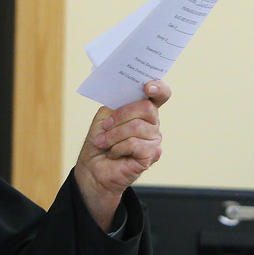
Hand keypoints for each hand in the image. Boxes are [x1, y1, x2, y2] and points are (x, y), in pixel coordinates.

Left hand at [74, 80, 170, 230]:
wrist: (93, 168)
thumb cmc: (100, 142)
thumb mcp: (104, 118)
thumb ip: (117, 105)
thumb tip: (130, 97)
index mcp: (142, 111)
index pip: (160, 94)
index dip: (159, 87)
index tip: (147, 86)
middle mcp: (153, 123)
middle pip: (146, 107)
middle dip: (120, 116)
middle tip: (105, 128)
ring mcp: (154, 139)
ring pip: (137, 127)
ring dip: (114, 136)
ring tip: (104, 143)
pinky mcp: (152, 155)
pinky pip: (135, 144)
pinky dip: (118, 148)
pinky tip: (114, 154)